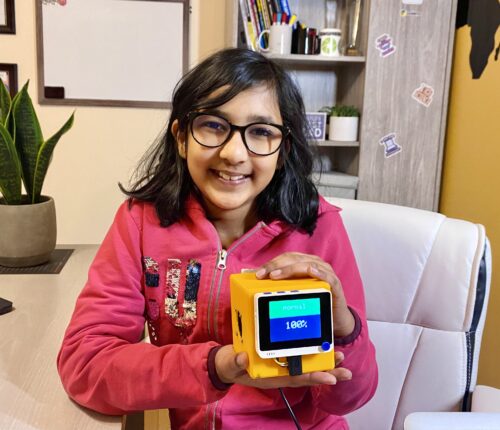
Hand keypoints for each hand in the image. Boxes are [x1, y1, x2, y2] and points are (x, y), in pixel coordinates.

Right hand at [215, 345, 351, 387]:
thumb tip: (242, 359)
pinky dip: (310, 349)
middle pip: (307, 372)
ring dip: (323, 360)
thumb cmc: (230, 365)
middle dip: (327, 371)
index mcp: (272, 376)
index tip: (330, 377)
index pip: (296, 378)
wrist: (226, 362)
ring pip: (305, 363)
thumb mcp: (231, 364)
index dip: (313, 377)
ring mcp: (280, 363)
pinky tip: (321, 343)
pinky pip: (297, 353)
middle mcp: (280, 371)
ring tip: (341, 356)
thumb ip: (236, 363)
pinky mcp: (278, 353)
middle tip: (346, 370)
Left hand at [255, 252, 354, 337]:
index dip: (271, 263)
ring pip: (307, 265)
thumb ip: (278, 283)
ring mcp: (326, 272)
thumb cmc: (313, 301)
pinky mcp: (335, 284)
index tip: (258, 273)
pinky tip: (311, 272)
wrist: (335, 317)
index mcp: (304, 262)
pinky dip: (319, 273)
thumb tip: (253, 277)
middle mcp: (315, 264)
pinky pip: (328, 276)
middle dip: (277, 265)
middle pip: (294, 259)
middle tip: (264, 275)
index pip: (286, 257)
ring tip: (276, 275)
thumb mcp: (294, 291)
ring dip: (291, 269)